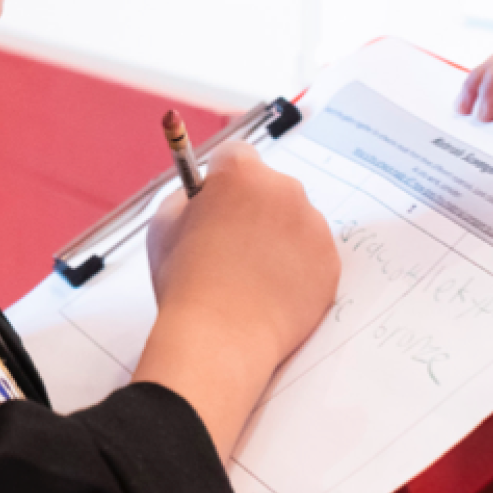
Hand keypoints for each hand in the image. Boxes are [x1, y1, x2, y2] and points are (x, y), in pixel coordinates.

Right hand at [134, 142, 339, 459]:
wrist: (219, 338)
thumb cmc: (185, 282)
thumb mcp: (163, 226)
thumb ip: (184, 197)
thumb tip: (201, 194)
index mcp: (240, 173)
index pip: (236, 155)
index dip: (223, 179)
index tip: (218, 199)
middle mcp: (284, 189)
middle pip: (270, 187)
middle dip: (254, 208)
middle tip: (232, 245)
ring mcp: (313, 226)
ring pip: (294, 222)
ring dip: (277, 239)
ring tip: (249, 276)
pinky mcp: (329, 261)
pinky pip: (312, 256)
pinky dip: (296, 269)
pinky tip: (269, 292)